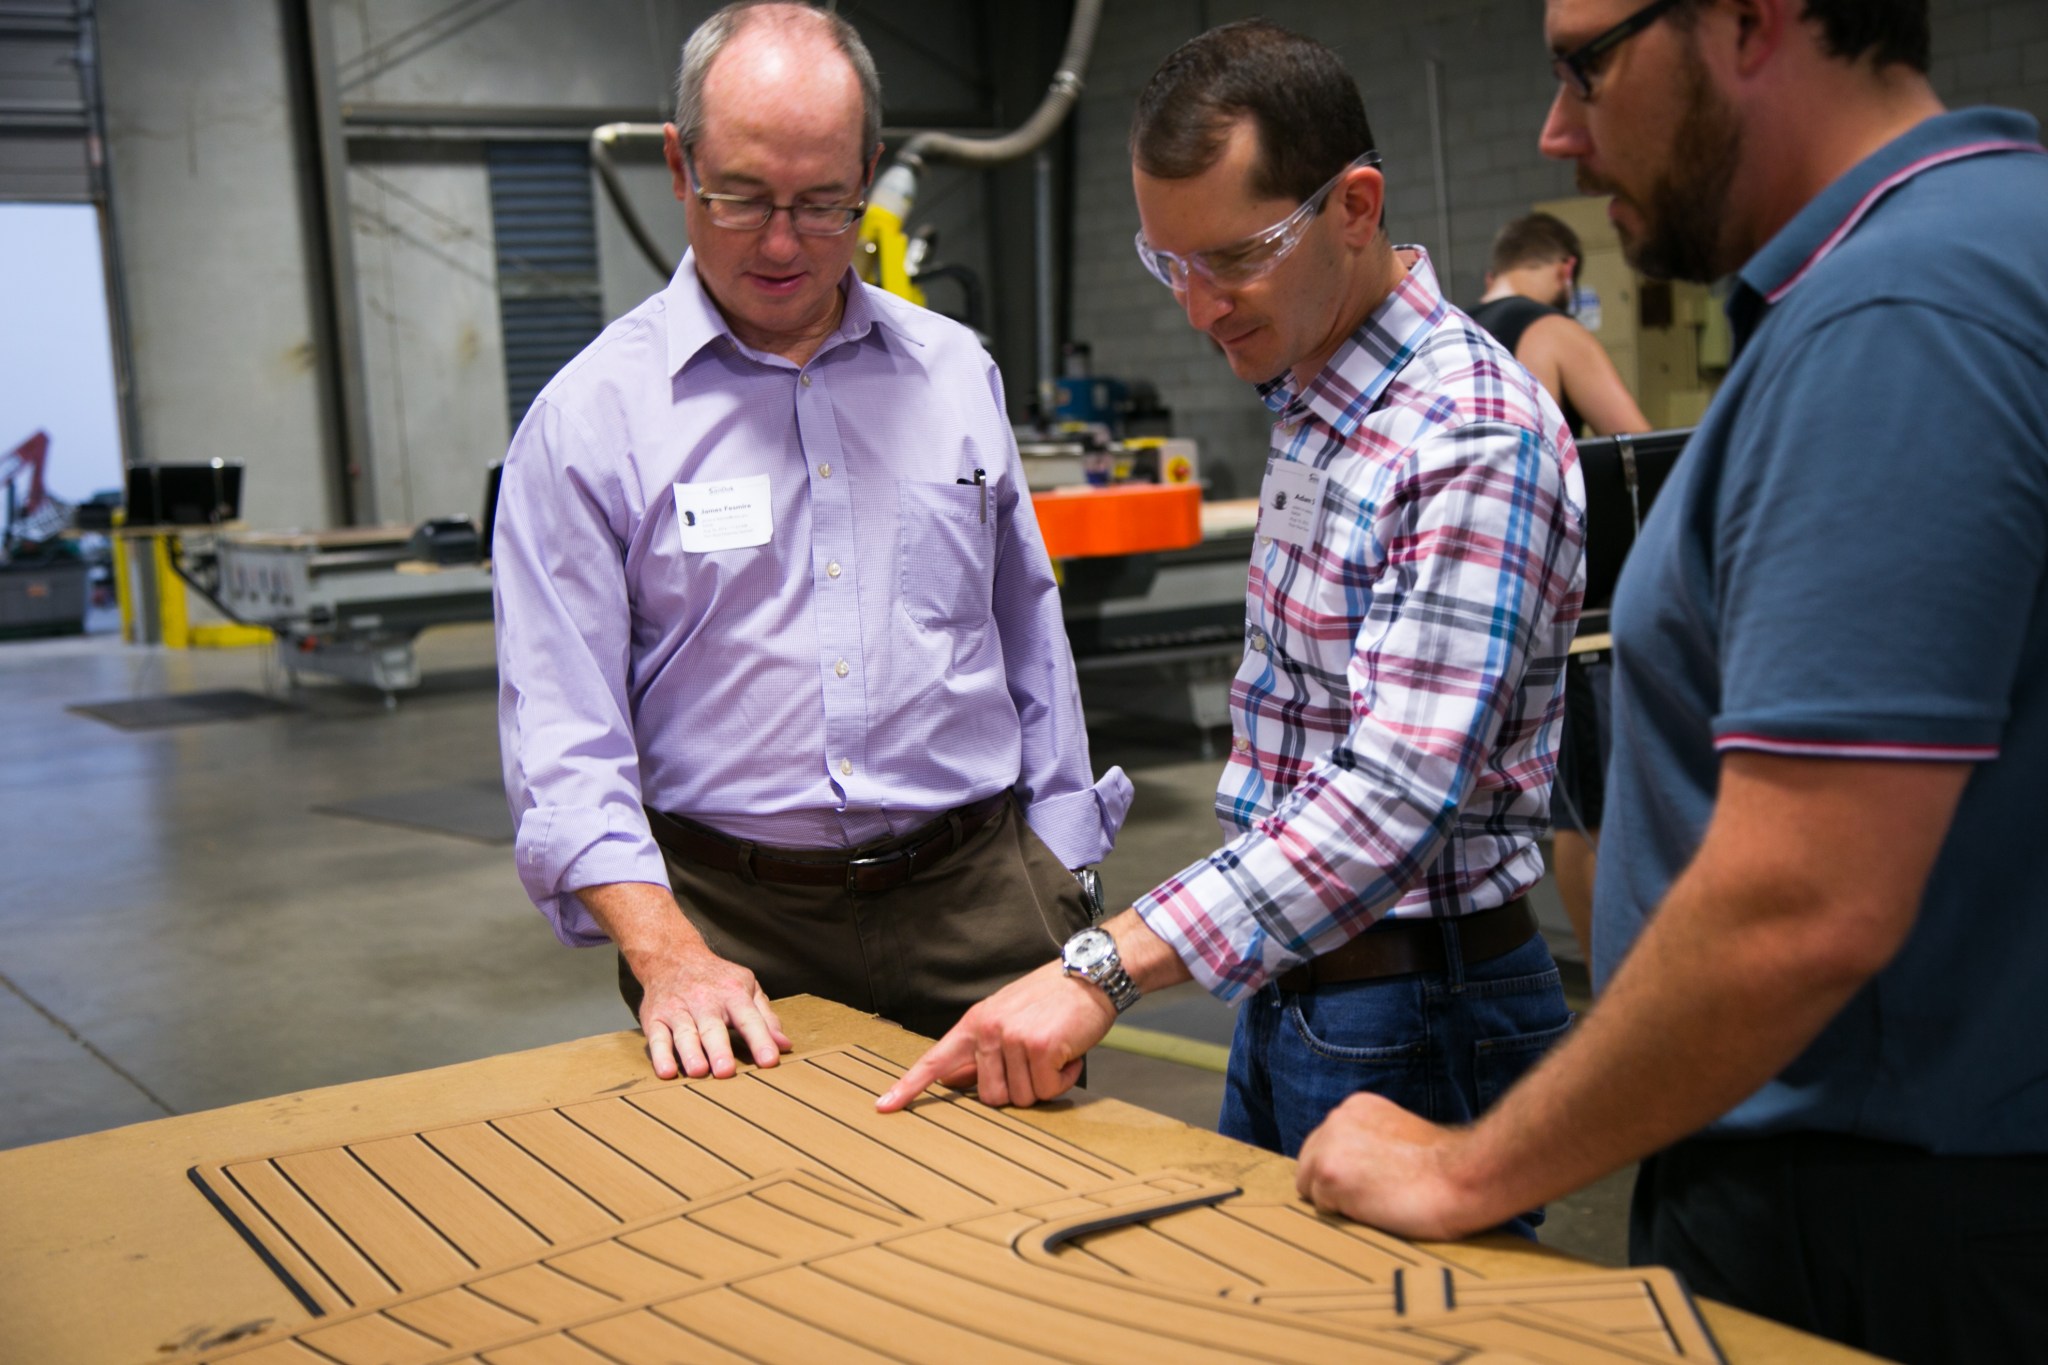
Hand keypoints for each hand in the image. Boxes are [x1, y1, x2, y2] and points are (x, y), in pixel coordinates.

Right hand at [631, 943, 790, 1081]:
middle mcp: (704, 1000)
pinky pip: (656, 1037)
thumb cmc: (716, 979)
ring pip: (684, 1032)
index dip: (760, 1039)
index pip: (749, 1018)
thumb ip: (766, 1018)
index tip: (770, 1061)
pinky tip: (667, 1071)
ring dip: (690, 1053)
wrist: (672, 956)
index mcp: (732, 993)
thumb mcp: (747, 987)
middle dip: (719, 1049)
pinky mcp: (654, 1018)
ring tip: (698, 1071)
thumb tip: (784, 1045)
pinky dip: (660, 1055)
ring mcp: (678, 1009)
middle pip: (712, 1027)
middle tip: (726, 1071)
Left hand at [875, 960, 1115, 1111]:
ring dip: (1045, 1083)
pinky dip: (1064, 1079)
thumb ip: (980, 1051)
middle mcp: (989, 1030)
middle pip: (990, 1097)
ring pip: (1022, 1098)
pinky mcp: (1040, 1047)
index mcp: (975, 1023)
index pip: (935, 1060)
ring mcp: (1013, 1038)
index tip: (885, 1107)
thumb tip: (954, 1082)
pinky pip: (1048, 1089)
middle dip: (1019, 1089)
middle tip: (1037, 1062)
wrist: (1089, 976)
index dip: (909, 1087)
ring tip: (1055, 1052)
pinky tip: (1068, 1054)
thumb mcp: (1006, 1017)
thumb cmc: (1050, 1001)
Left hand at [1295, 1092, 1488, 1240]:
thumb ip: (1371, 1142)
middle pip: (1310, 1164)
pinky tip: (1377, 1210)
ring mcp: (1329, 1145)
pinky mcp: (1329, 1174)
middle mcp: (1336, 1119)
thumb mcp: (1401, 1136)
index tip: (1373, 1184)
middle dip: (1333, 1186)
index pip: (1326, 1146)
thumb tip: (1356, 1169)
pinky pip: (1322, 1208)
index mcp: (1356, 1107)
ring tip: (1379, 1204)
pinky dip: (1345, 1216)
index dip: (1346, 1173)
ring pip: (1312, 1188)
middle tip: (1375, 1198)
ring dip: (1338, 1202)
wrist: (1465, 1176)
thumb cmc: (1446, 1168)